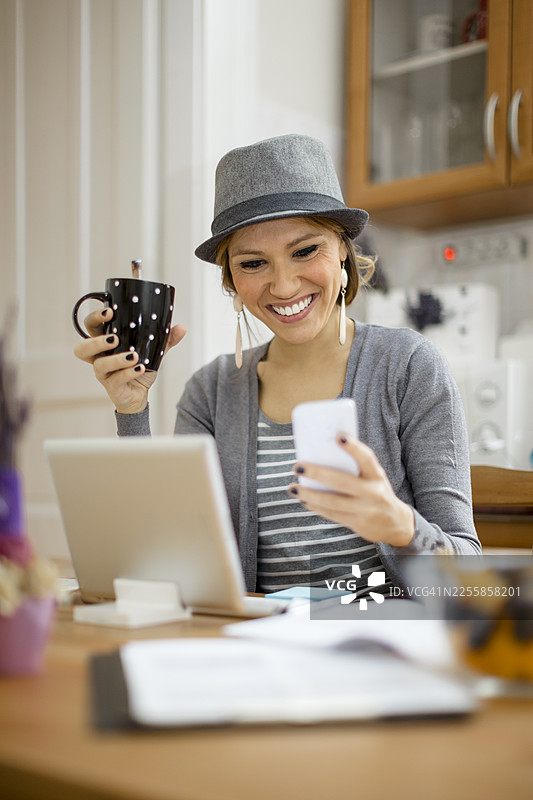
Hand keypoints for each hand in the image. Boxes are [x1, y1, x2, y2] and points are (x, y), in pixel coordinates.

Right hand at [73, 307, 186, 413]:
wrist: (139, 396)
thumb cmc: (139, 369)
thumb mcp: (153, 352)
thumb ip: (166, 339)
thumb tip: (181, 327)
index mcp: (105, 343)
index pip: (90, 327)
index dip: (94, 318)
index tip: (110, 312)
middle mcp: (99, 358)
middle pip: (82, 349)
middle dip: (95, 342)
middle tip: (114, 338)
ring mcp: (103, 374)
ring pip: (99, 365)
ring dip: (116, 359)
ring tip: (133, 355)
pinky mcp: (111, 387)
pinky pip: (116, 380)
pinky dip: (129, 373)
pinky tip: (140, 368)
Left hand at [288, 436, 414, 547]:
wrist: (395, 524)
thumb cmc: (377, 492)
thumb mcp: (373, 477)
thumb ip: (355, 467)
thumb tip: (322, 454)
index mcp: (377, 476)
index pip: (367, 458)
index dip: (354, 447)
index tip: (338, 436)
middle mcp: (373, 493)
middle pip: (342, 481)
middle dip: (317, 473)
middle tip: (297, 466)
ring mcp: (365, 510)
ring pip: (332, 501)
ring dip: (309, 494)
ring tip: (293, 487)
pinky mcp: (357, 523)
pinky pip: (332, 514)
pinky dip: (315, 506)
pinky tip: (304, 499)